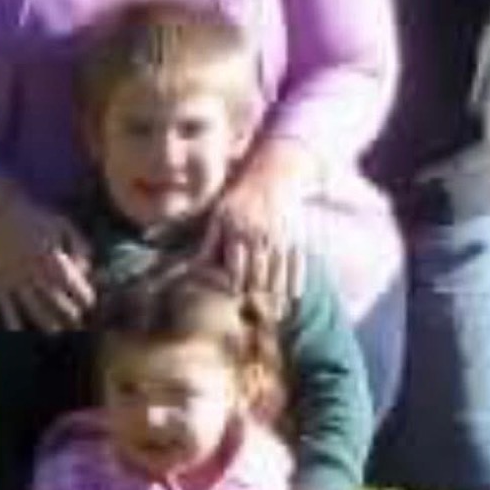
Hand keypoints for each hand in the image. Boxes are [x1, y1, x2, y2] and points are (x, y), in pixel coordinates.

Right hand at [0, 197, 94, 332]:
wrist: (1, 215)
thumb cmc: (39, 222)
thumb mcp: (65, 226)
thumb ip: (81, 246)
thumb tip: (87, 271)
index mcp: (49, 253)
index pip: (70, 281)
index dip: (84, 296)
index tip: (91, 303)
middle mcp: (31, 268)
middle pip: (54, 300)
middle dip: (70, 315)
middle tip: (80, 323)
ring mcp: (14, 278)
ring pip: (32, 308)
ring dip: (47, 324)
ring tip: (59, 332)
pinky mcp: (0, 284)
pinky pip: (6, 308)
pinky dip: (14, 323)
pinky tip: (24, 333)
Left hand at [202, 136, 312, 306]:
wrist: (272, 174)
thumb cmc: (239, 198)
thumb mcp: (219, 215)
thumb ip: (210, 243)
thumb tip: (192, 269)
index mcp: (236, 229)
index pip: (234, 267)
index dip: (233, 286)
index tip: (233, 299)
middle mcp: (258, 234)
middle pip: (257, 275)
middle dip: (255, 296)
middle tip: (255, 315)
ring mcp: (279, 236)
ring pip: (278, 274)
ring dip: (276, 296)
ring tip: (274, 315)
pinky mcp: (296, 236)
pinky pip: (298, 264)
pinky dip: (296, 281)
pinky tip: (293, 297)